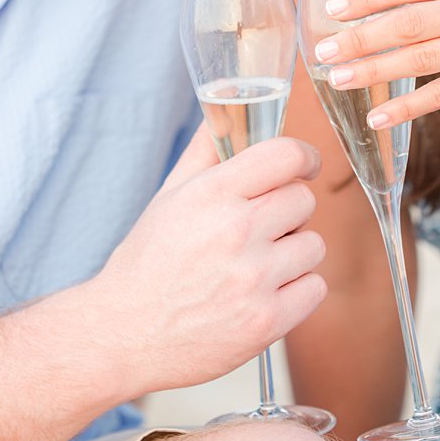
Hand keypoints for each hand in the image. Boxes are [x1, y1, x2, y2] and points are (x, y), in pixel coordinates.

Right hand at [90, 129, 326, 399]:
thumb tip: (231, 105)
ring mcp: (254, 278)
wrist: (123, 335)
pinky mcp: (268, 320)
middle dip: (287, 213)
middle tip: (258, 231)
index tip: (301, 167)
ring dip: (293, 255)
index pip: (286, 155)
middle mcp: (235, 232)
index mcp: (211, 195)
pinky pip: (316, 288)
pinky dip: (297, 292)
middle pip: (304, 200)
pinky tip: (263, 295)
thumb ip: (207, 151)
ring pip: (314, 245)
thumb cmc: (148, 263)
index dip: (302, 158)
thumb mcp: (169, 198)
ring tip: (254, 268)